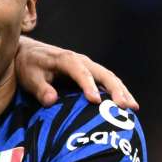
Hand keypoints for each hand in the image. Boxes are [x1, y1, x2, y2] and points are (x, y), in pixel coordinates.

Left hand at [14, 36, 136, 108]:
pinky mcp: (90, 74)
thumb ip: (40, 88)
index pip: (81, 73)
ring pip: (110, 78)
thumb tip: (51, 100)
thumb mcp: (29, 76)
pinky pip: (107, 82)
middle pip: (104, 74)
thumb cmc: (29, 65)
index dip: (89, 86)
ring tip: (133, 108)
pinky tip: (126, 105)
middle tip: (125, 106)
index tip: (95, 101)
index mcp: (67, 59)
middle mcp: (82, 61)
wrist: (29, 53)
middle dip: (115, 90)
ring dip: (122, 92)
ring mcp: (88, 67)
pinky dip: (118, 92)